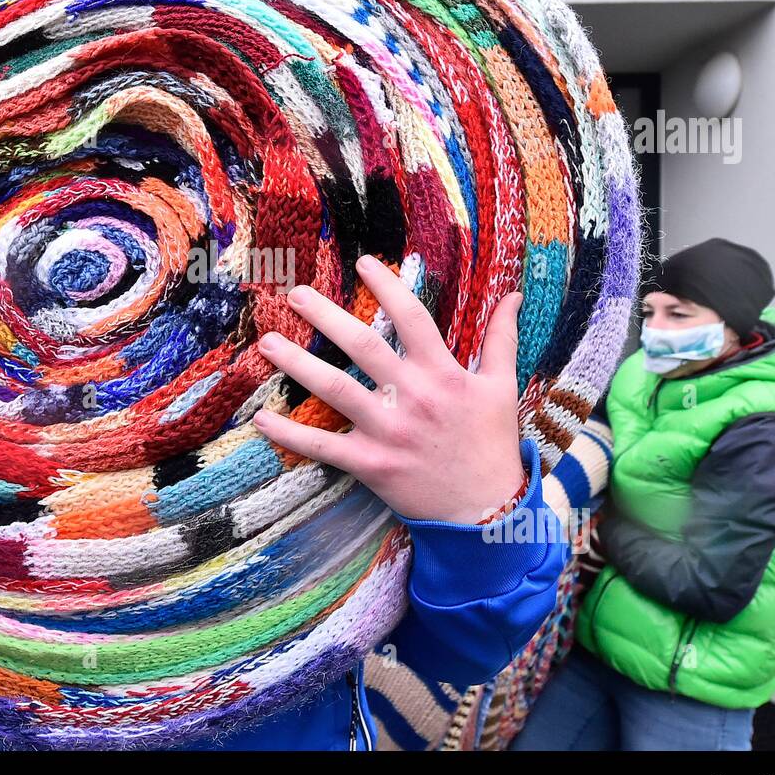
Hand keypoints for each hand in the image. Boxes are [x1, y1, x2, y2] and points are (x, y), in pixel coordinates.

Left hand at [252, 254, 524, 524]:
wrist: (487, 511)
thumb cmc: (491, 443)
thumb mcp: (501, 386)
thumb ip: (501, 337)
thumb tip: (514, 294)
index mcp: (442, 374)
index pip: (412, 318)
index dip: (387, 286)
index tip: (362, 262)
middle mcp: (412, 397)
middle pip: (363, 347)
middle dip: (327, 317)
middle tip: (295, 294)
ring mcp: (389, 432)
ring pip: (336, 390)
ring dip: (298, 365)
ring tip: (267, 343)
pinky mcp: (371, 465)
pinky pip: (323, 448)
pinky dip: (291, 434)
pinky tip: (261, 418)